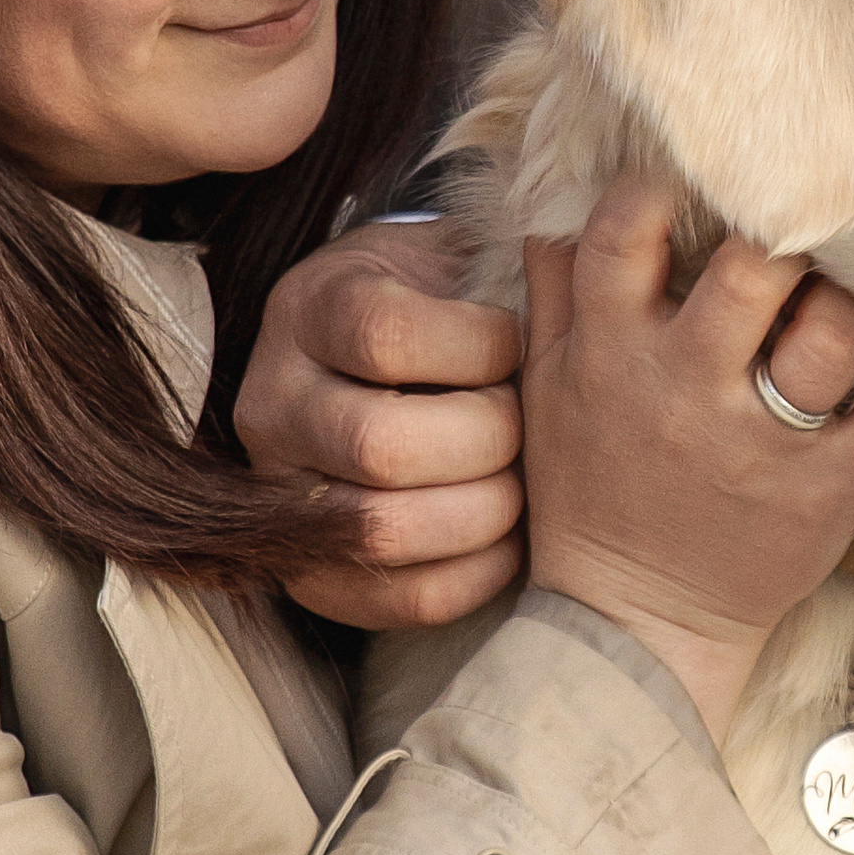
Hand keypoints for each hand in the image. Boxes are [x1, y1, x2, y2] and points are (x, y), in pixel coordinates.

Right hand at [237, 218, 526, 628]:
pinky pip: (404, 598)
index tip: (513, 341)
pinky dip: (479, 572)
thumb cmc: (443, 306)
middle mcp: (273, 402)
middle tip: (524, 425)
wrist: (379, 362)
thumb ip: (506, 260)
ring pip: (385, 529)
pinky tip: (510, 537)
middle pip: (381, 445)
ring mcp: (280, 493)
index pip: (387, 337)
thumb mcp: (456, 256)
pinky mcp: (313, 573)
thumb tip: (580, 258)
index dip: (478, 346)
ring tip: (520, 482)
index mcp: (309, 309)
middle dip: (488, 440)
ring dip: (485, 511)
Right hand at [522, 174, 853, 742]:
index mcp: (609, 349)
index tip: (701, 180)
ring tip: (840, 310)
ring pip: (835, 332)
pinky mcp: (819, 496)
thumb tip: (561, 201)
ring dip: (850, 307)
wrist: (630, 625)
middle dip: (788, 235)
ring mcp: (757, 443)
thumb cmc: (588, 494)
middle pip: (758, 266)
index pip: (631, 227)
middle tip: (800, 237)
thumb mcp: (545, 390)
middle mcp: (683, 387)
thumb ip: (555, 292)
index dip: (671, 185)